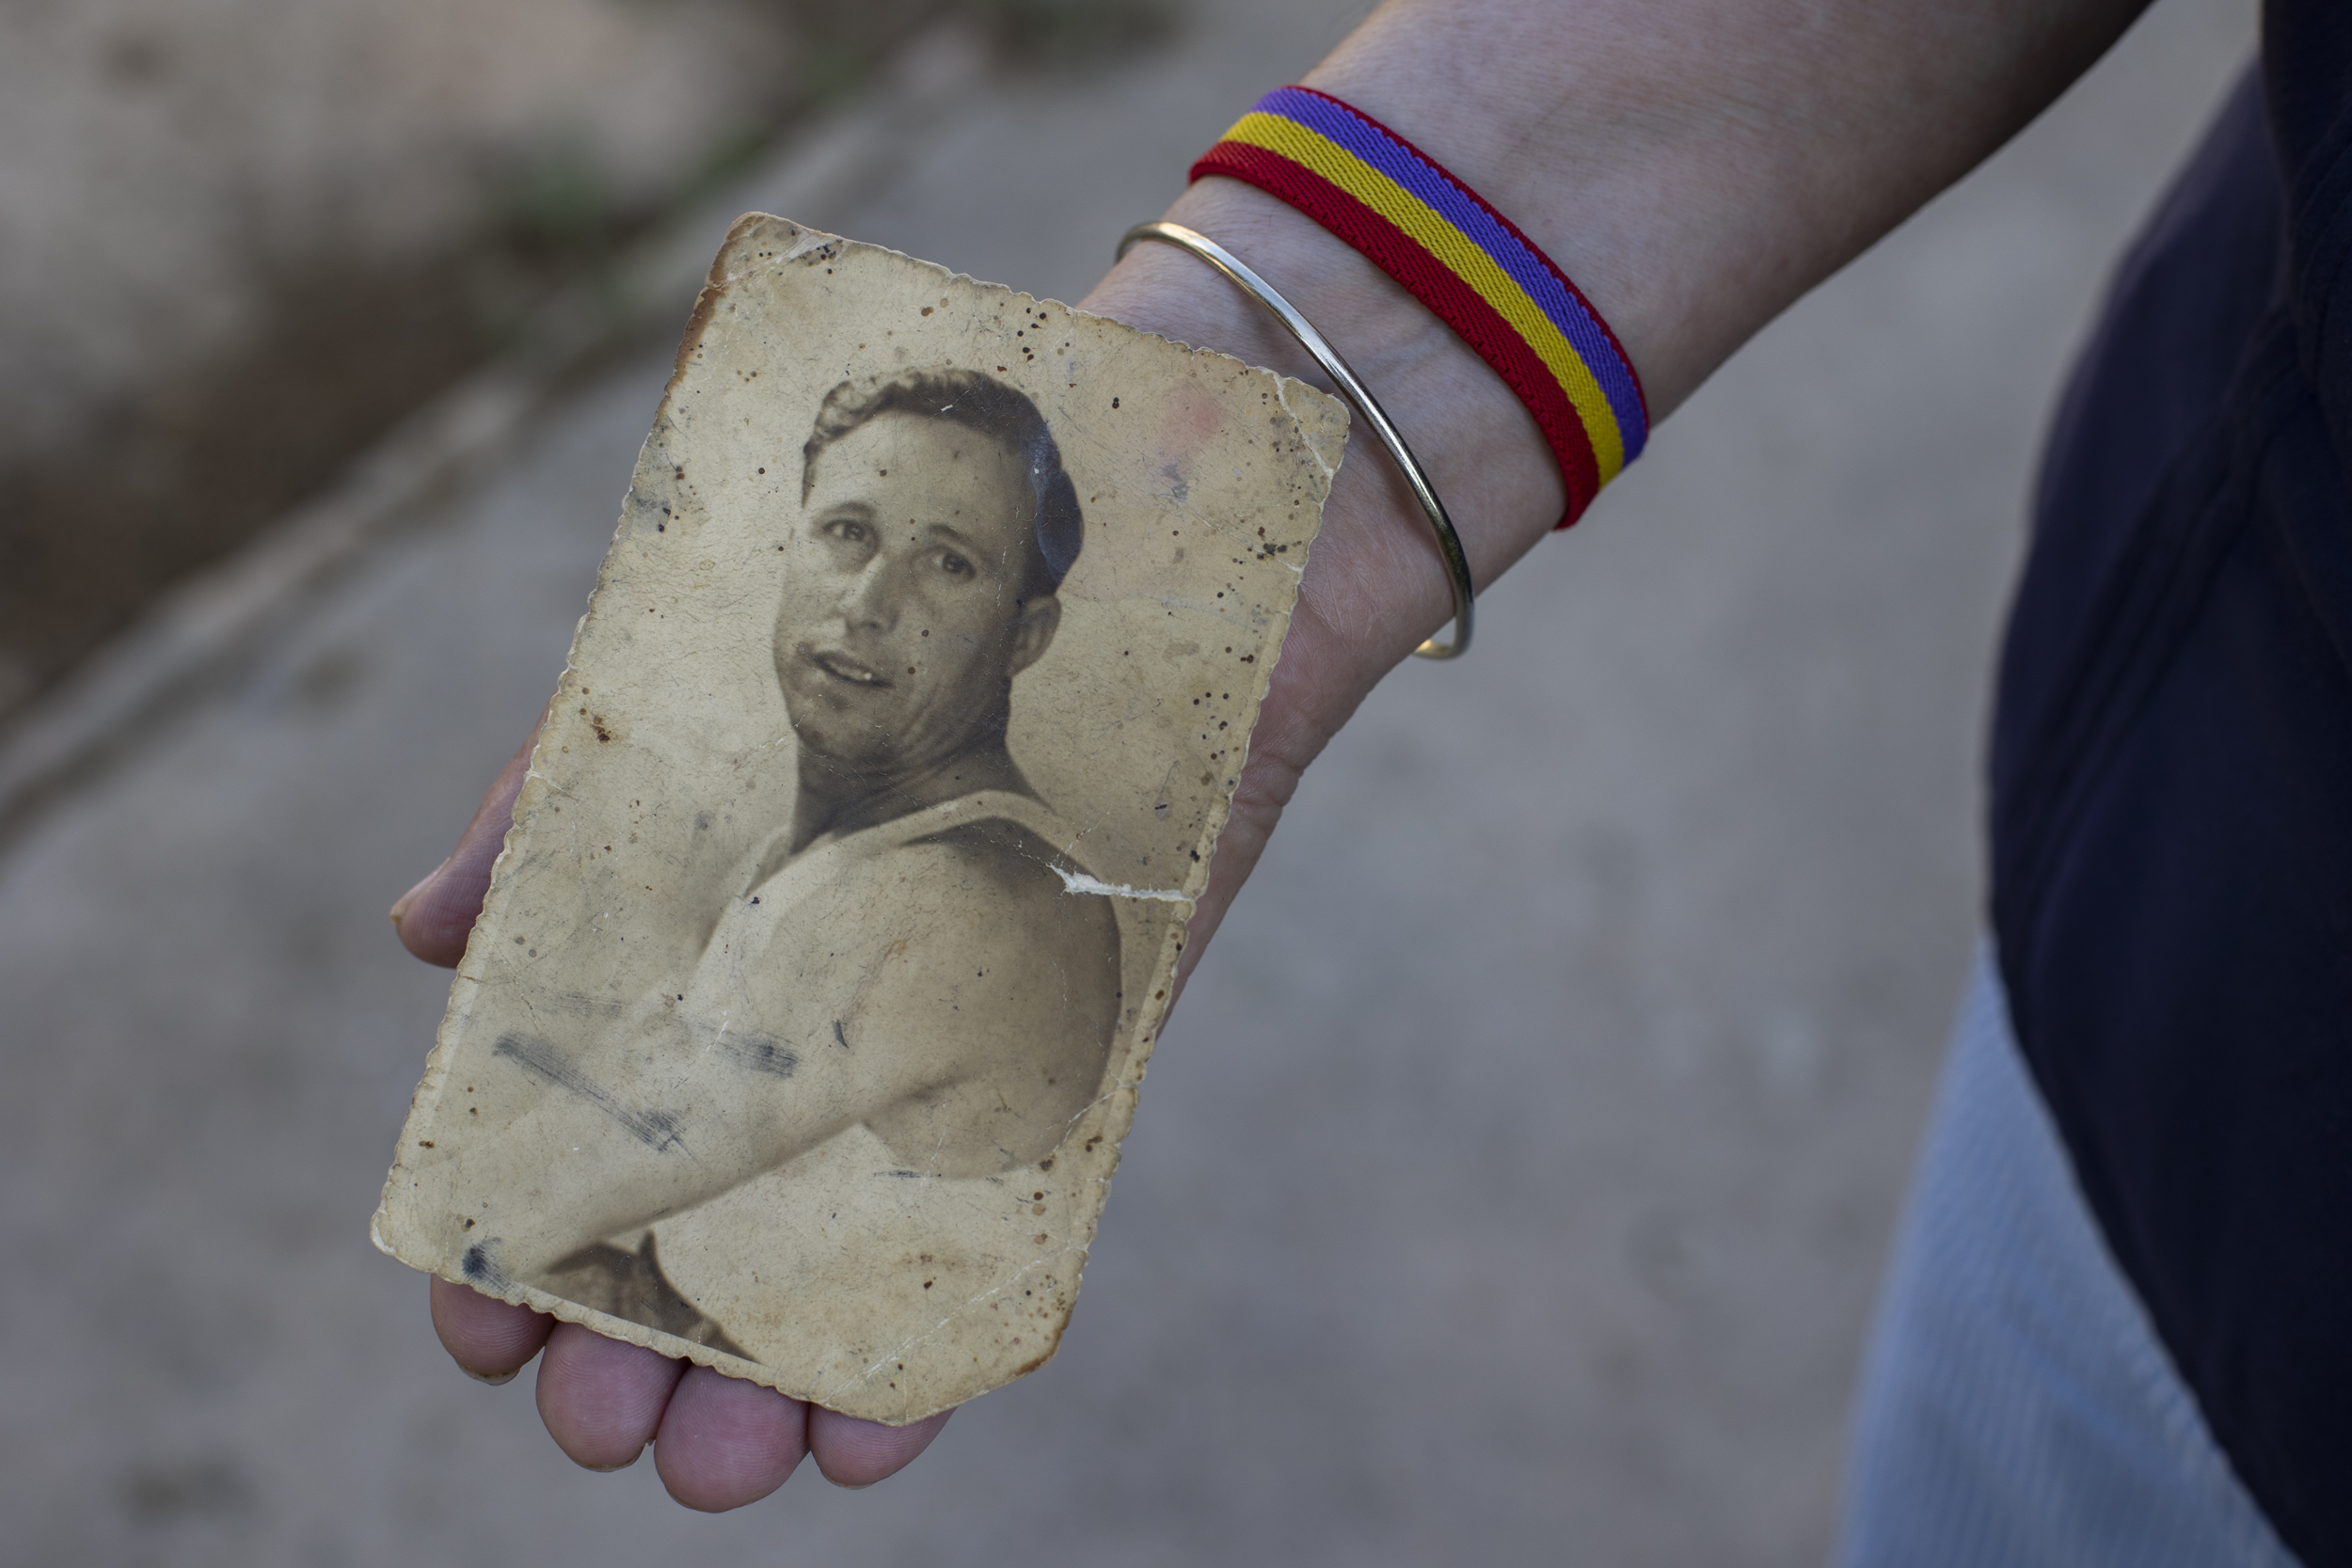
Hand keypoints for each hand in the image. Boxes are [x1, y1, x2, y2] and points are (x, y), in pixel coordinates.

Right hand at [391, 723, 950, 1510]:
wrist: (1073, 644)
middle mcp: (778, 1085)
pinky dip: (925, 1368)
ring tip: (729, 1465)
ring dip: (761, 1402)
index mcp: (671, 1015)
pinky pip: (975, 1274)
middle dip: (630, 1366)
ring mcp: (899, 1109)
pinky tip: (874, 1431)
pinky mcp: (1025, 1112)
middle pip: (685, 1271)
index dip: (515, 1268)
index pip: (571, 1176)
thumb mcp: (668, 745)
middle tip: (603, 1423)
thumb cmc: (840, 688)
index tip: (483, 1334)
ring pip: (816, 1304)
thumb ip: (540, 821)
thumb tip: (422, 932)